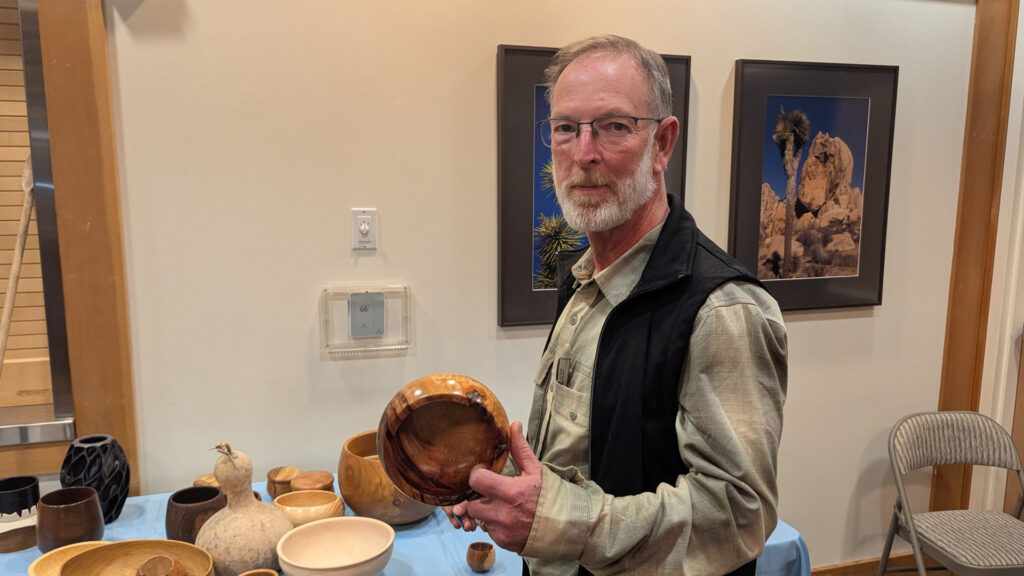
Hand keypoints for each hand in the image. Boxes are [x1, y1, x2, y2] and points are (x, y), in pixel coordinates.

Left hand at [465, 421, 541, 552]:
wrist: (567, 526)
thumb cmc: (551, 497)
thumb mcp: (536, 470)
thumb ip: (520, 449)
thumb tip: (513, 425)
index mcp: (511, 492)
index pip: (476, 480)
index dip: (477, 474)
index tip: (484, 472)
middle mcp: (503, 514)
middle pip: (472, 504)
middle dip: (478, 497)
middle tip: (491, 492)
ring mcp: (502, 530)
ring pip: (479, 518)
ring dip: (486, 512)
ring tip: (501, 506)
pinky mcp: (503, 542)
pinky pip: (489, 531)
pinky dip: (494, 525)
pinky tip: (508, 519)